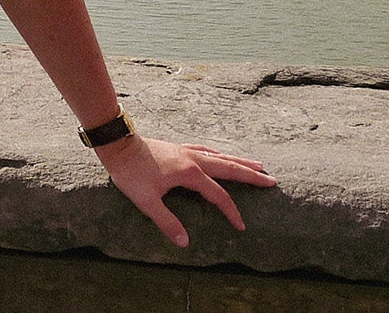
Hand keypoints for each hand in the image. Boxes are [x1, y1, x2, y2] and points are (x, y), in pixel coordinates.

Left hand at [94, 135, 276, 247]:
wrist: (117, 145)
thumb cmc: (130, 173)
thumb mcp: (147, 202)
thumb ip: (167, 222)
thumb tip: (185, 242)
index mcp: (190, 173)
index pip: (218, 195)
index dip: (231, 212)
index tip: (242, 226)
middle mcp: (193, 159)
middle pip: (229, 167)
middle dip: (251, 175)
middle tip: (272, 180)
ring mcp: (187, 151)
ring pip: (221, 156)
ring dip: (240, 161)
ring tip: (258, 164)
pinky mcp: (179, 147)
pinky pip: (206, 150)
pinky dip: (219, 153)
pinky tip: (221, 154)